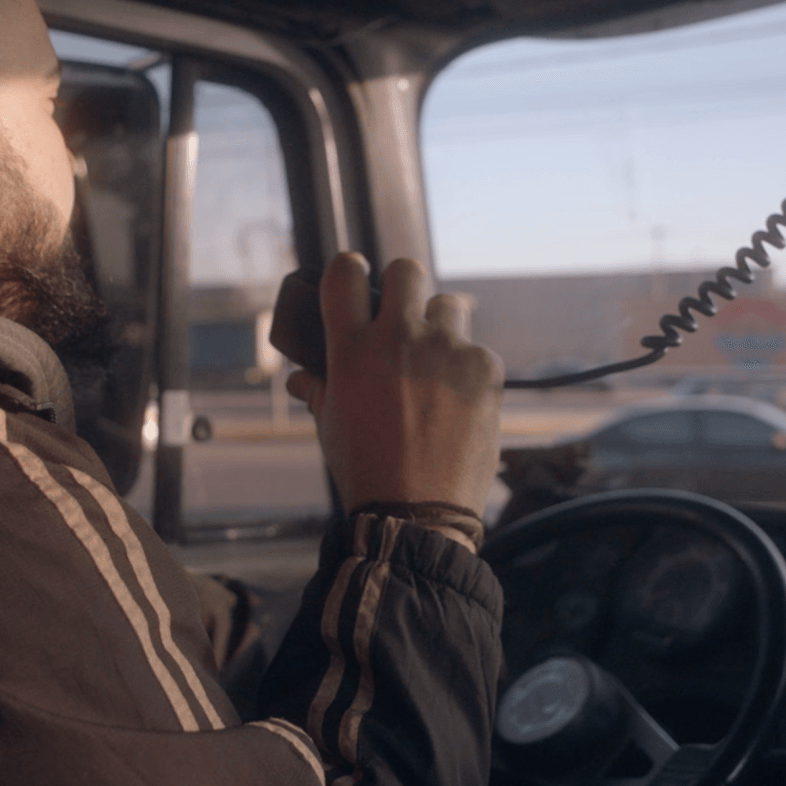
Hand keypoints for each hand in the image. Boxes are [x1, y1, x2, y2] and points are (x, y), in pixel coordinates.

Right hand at [285, 253, 502, 517]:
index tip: (358, 282)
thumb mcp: (330, 426)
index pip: (346, 271)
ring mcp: (445, 351)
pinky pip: (478, 351)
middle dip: (405, 287)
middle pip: (407, 270)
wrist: (417, 514)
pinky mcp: (484, 369)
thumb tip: (301, 376)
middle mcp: (399, 339)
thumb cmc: (367, 471)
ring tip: (438, 366)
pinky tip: (461, 402)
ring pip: (450, 306)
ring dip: (443, 328)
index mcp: (352, 348)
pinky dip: (470, 371)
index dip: (351, 270)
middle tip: (405, 316)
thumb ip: (319, 389)